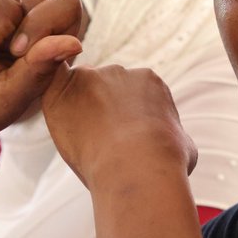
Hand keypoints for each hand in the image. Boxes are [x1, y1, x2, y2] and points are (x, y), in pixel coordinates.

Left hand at [41, 64, 196, 188]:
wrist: (137, 165)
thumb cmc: (164, 163)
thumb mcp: (186, 148)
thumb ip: (174, 135)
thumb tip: (177, 144)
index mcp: (150, 83)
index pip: (130, 94)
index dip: (123, 119)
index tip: (121, 140)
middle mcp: (121, 73)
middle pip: (102, 89)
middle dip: (98, 113)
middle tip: (99, 146)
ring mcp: (90, 78)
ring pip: (76, 93)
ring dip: (76, 114)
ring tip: (84, 146)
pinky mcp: (62, 89)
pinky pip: (50, 83)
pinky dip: (51, 97)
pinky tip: (56, 116)